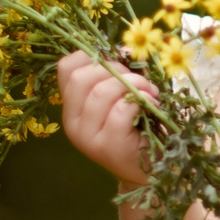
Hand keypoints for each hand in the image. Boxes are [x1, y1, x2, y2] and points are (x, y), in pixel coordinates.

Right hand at [58, 51, 157, 186]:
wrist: (151, 171)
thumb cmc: (139, 129)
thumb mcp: (121, 98)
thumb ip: (118, 74)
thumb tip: (126, 48)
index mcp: (72, 107)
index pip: (66, 68)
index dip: (93, 55)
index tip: (119, 64)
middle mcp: (73, 123)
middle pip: (82, 77)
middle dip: (116, 70)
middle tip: (140, 81)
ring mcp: (88, 137)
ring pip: (102, 92)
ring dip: (133, 84)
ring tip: (150, 93)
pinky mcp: (109, 146)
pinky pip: (121, 110)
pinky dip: (140, 101)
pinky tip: (152, 105)